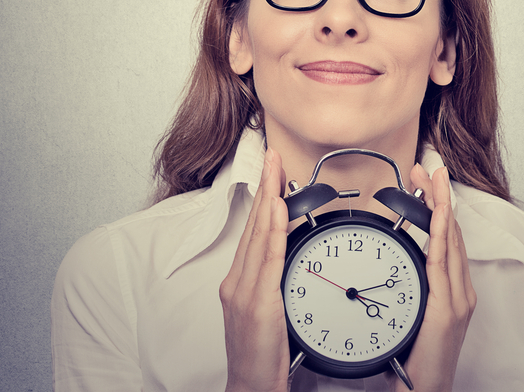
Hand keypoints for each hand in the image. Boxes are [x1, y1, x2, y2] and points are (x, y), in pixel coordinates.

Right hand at [220, 148, 290, 391]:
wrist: (249, 389)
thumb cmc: (258, 355)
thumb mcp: (263, 309)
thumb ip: (270, 277)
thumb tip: (286, 248)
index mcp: (238, 281)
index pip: (252, 228)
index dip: (263, 196)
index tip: (271, 169)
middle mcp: (237, 281)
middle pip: (253, 224)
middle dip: (265, 186)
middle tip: (273, 155)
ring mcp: (244, 291)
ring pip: (258, 235)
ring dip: (269, 198)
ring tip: (276, 170)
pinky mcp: (257, 303)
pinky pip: (267, 259)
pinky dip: (272, 231)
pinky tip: (278, 210)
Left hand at [388, 166, 476, 391]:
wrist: (425, 390)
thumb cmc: (416, 357)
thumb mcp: (414, 311)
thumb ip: (412, 284)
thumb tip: (394, 262)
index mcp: (453, 289)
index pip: (446, 236)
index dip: (438, 205)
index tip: (426, 180)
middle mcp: (460, 290)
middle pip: (450, 232)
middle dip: (440, 197)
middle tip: (427, 168)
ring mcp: (458, 299)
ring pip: (450, 242)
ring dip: (440, 207)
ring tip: (431, 180)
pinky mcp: (449, 309)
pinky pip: (442, 265)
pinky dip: (439, 237)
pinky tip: (435, 218)